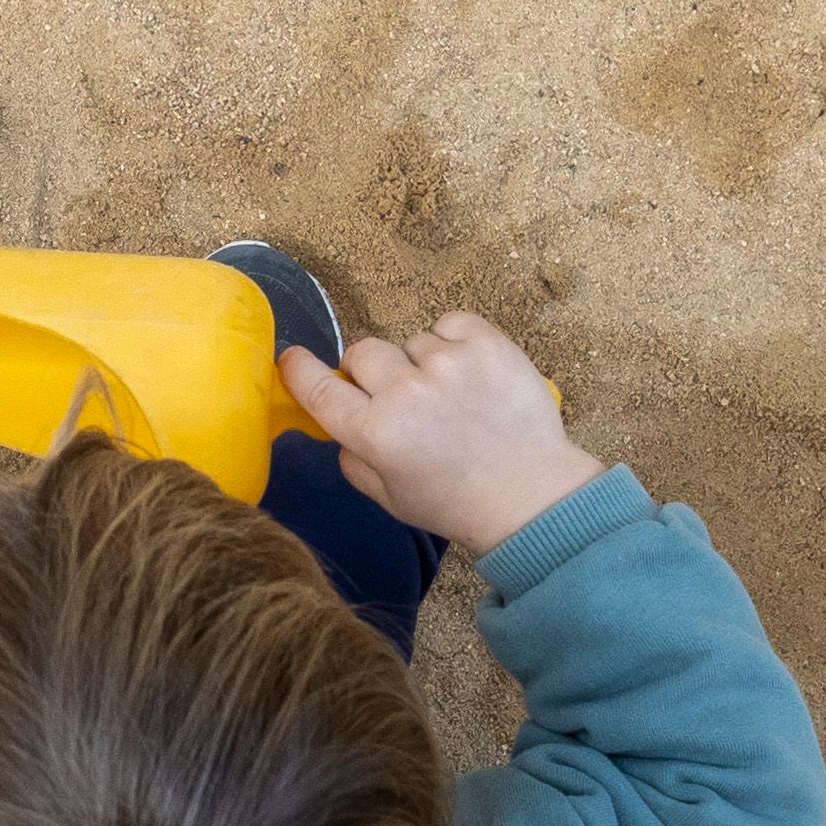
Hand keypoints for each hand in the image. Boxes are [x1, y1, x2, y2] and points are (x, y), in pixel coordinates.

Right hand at [280, 312, 601, 555]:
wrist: (532, 495)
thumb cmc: (456, 502)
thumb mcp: (389, 498)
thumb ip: (352, 457)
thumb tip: (336, 419)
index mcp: (375, 434)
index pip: (319, 388)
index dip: (300, 369)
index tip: (293, 358)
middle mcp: (405, 393)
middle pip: (363, 352)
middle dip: (374, 372)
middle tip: (402, 397)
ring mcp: (448, 363)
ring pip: (410, 342)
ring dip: (422, 363)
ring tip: (452, 396)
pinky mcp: (486, 343)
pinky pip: (449, 323)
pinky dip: (455, 342)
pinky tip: (470, 373)